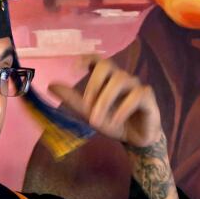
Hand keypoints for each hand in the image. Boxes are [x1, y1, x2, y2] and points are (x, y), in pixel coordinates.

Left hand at [48, 55, 162, 147]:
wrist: (135, 140)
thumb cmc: (113, 122)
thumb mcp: (90, 114)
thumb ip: (73, 99)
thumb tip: (51, 85)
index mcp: (106, 80)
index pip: (97, 60)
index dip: (87, 58)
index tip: (75, 67)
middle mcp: (121, 78)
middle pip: (107, 65)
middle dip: (94, 84)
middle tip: (86, 105)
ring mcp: (135, 85)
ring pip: (120, 80)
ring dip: (105, 100)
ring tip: (97, 120)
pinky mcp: (147, 97)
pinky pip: (136, 95)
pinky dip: (123, 108)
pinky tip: (115, 121)